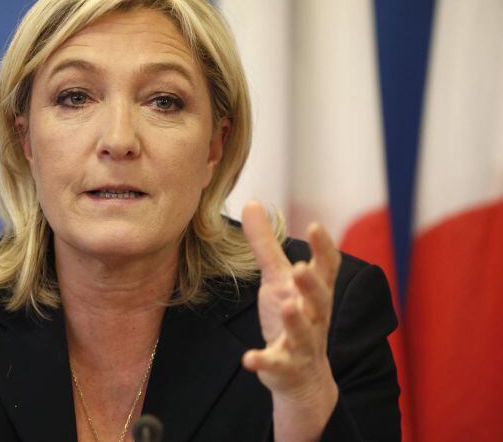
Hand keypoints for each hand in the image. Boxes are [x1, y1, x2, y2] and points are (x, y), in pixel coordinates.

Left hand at [239, 201, 339, 441]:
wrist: (300, 374)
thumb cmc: (291, 314)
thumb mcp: (277, 277)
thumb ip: (265, 243)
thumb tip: (251, 202)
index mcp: (314, 292)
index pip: (326, 268)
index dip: (324, 248)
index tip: (317, 226)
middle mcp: (314, 316)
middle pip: (320, 299)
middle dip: (312, 284)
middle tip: (300, 268)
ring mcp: (302, 343)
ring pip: (303, 332)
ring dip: (296, 320)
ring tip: (287, 305)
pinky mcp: (285, 366)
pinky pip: (276, 364)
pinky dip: (263, 361)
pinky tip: (248, 358)